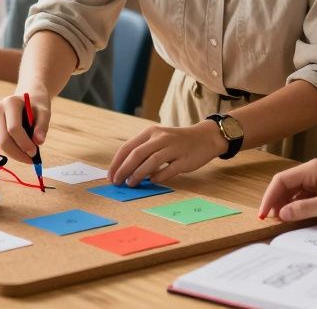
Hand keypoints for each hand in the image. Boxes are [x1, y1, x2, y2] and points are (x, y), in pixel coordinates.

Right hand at [0, 89, 49, 164]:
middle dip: (17, 153)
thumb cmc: (37, 104)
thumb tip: (38, 142)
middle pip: (4, 139)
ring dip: (15, 153)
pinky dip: (13, 150)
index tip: (35, 153)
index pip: (13, 128)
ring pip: (1, 144)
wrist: (29, 96)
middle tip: (31, 160)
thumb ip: (42, 126)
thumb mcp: (44, 111)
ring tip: (29, 155)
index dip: (23, 143)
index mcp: (10, 103)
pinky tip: (24, 150)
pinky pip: (3, 142)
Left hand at [107, 121, 227, 185]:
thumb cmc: (176, 141)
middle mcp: (161, 138)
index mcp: (151, 132)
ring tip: (131, 184)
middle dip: (124, 170)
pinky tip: (152, 181)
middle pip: (137, 154)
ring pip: (151, 162)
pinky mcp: (185, 160)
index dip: (117, 163)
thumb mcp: (158, 139)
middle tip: (117, 182)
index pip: (128, 147)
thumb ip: (143, 151)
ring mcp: (174, 148)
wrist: (205, 138)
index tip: (110, 175)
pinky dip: (158, 176)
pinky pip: (168, 170)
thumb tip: (124, 169)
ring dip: (138, 175)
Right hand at [258, 158, 316, 222]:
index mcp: (311, 169)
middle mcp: (312, 172)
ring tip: (280, 220)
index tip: (263, 214)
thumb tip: (280, 214)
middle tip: (269, 220)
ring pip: (293, 192)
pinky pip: (303, 197)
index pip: (281, 180)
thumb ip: (303, 209)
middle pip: (285, 185)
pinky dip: (297, 206)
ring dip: (285, 205)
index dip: (269, 197)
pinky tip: (295, 217)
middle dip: (275, 201)